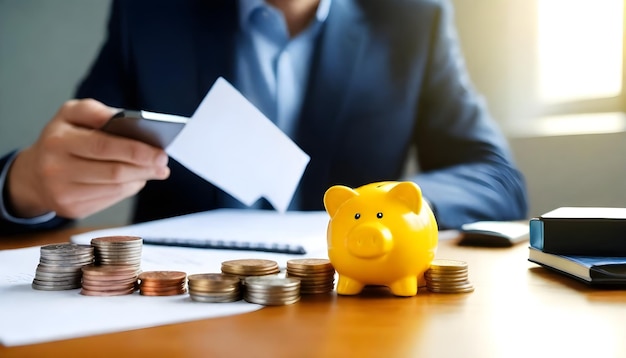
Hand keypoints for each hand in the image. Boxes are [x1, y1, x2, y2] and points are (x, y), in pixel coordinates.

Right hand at [6, 99, 169, 218]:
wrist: (34, 174)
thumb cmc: (61, 138)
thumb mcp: (71, 114)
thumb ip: (96, 111)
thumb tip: (127, 119)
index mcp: (58, 141)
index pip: (103, 146)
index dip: (136, 151)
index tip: (160, 152)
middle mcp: (56, 170)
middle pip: (113, 172)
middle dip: (145, 168)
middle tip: (163, 163)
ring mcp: (63, 193)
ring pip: (115, 188)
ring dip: (140, 179)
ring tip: (153, 170)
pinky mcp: (71, 209)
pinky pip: (110, 199)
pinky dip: (128, 189)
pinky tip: (135, 180)